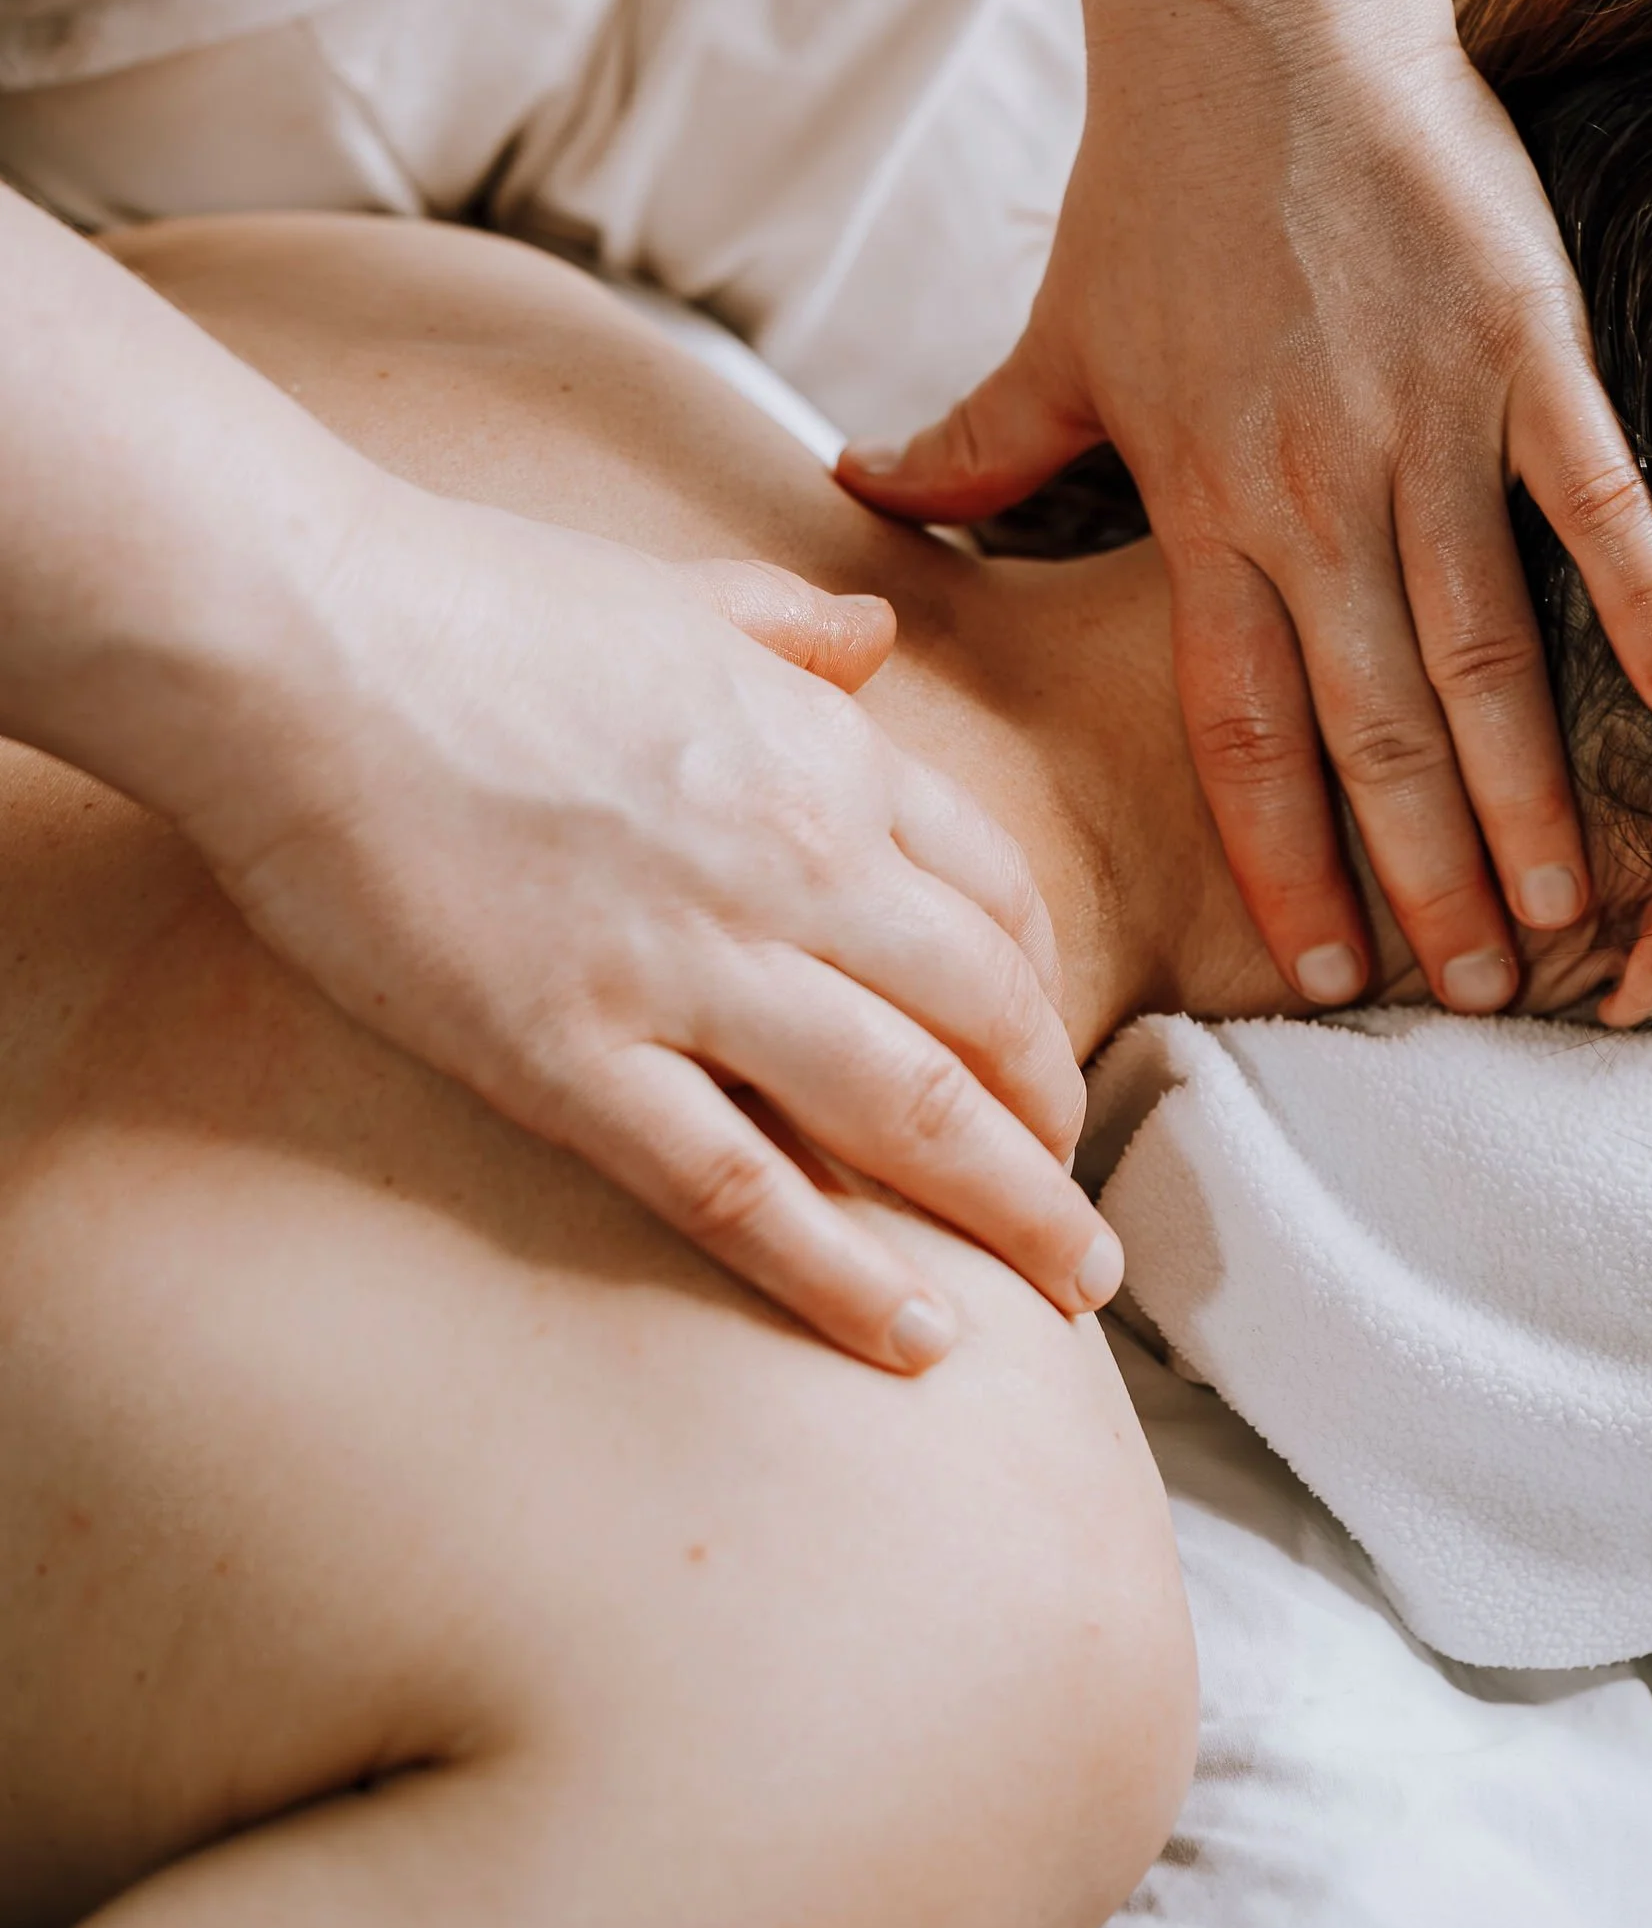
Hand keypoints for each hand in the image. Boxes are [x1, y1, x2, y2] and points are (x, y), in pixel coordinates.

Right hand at [167, 478, 1112, 1370]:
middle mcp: (795, 865)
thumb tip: (869, 633)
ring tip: (1065, 1281)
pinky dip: (844, 1276)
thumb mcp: (672, 589)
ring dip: (1011, 1211)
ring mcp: (690, 969)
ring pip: (910, 1114)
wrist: (294, 637)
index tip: (1047, 1057)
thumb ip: (789, 627)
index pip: (997, 895)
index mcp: (825, 753)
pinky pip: (744, 1192)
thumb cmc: (461, 600)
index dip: (1042, 993)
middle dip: (1056, 1125)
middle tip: (1081, 1204)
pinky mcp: (572, 1059)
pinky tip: (914, 1337)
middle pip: (987, 1018)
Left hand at [841, 0, 1651, 1012]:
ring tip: (1562, 909)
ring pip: (1484, 645)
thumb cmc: (1156, 179)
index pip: (1240, 728)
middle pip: (1375, 724)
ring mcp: (1428, 420)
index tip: (1312, 976)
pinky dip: (1642, 595)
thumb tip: (862, 490)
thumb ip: (976, 444)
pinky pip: (1592, 496)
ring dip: (1525, 790)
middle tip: (1472, 998)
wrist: (1258, 17)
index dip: (1281, 859)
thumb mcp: (1056, 330)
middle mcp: (1315, 488)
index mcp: (1203, 503)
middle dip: (1422, 876)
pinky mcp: (1526, 344)